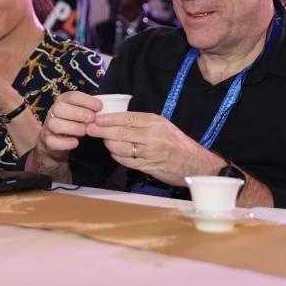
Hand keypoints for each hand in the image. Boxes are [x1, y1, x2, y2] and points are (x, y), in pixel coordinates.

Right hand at [39, 91, 98, 154]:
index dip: (85, 100)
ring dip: (71, 127)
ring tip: (85, 131)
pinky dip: (64, 142)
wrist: (59, 142)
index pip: (71, 96)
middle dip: (77, 112)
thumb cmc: (74, 123)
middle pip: (59, 108)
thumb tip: (104, 108)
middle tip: (92, 118)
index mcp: (63, 102)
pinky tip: (76, 142)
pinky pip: (52, 141)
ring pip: (54, 124)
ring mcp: (48, 127)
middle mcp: (53, 112)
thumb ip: (90, 110)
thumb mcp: (82, 114)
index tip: (99, 106)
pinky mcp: (48, 141)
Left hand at [86, 111, 223, 185]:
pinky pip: (126, 161)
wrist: (196, 164)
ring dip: (108, 144)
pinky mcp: (148, 167)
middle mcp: (152, 137)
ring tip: (104, 141)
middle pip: (120, 133)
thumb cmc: (177, 143)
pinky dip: (117, 156)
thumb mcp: (163, 125)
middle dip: (101, 131)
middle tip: (89, 129)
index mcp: (156, 123)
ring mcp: (150, 153)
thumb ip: (142, 122)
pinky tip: (114, 152)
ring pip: (120, 148)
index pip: (127, 118)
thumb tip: (116, 119)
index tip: (96, 119)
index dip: (109, 119)